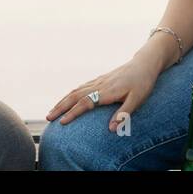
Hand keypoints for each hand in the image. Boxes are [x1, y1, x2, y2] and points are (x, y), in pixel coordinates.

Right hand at [45, 56, 160, 130]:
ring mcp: (98, 81)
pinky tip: (66, 99)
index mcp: (107, 91)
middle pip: (75, 96)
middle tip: (48, 117)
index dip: (73, 113)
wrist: (144, 64)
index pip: (85, 103)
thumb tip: (111, 129)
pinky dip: (70, 94)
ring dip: (62, 101)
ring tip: (52, 111)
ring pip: (75, 91)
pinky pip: (81, 87)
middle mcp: (99, 85)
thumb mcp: (137, 100)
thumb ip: (124, 114)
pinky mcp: (100, 80)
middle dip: (60, 107)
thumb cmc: (142, 83)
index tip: (61, 122)